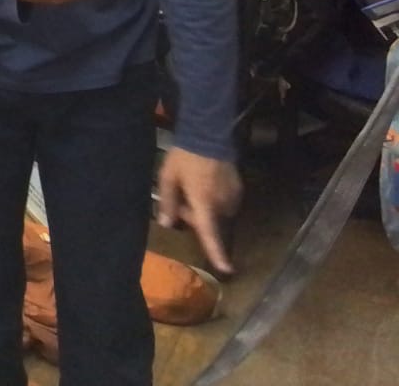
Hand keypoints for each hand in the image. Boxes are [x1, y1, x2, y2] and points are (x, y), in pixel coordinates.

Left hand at [157, 148, 241, 274]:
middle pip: (208, 222)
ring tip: (194, 186)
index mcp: (204, 203)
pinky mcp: (239, 189)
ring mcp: (233, 196)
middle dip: (194, 216)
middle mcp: (222, 203)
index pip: (210, 233)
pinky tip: (206, 182)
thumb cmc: (185, 157)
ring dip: (206, 207)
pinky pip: (224, 202)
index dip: (217, 252)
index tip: (226, 269)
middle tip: (182, 196)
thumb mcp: (168, 178)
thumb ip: (168, 202)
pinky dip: (214, 199)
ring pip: (216, 212)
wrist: (208, 135)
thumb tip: (167, 224)